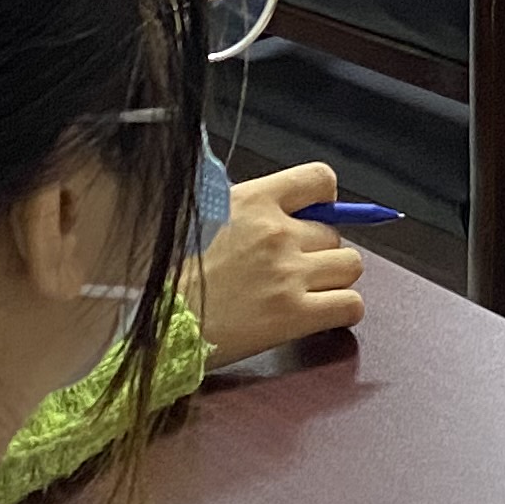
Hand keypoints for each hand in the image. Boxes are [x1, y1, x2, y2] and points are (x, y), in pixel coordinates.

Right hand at [192, 163, 367, 363]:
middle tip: (289, 270)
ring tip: (303, 292)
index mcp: (253, 201)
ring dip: (332, 280)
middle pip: (334, 233)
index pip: (319, 178)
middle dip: (317, 251)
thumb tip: (290, 211)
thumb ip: (249, 210)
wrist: (153, 325)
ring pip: (350, 265)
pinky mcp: (294, 315)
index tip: (314, 217)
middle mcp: (277, 232)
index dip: (324, 199)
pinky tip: (317, 314)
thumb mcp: (205, 218)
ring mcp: (288, 274)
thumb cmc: (172, 275)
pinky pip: (351, 304)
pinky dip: (341, 310)